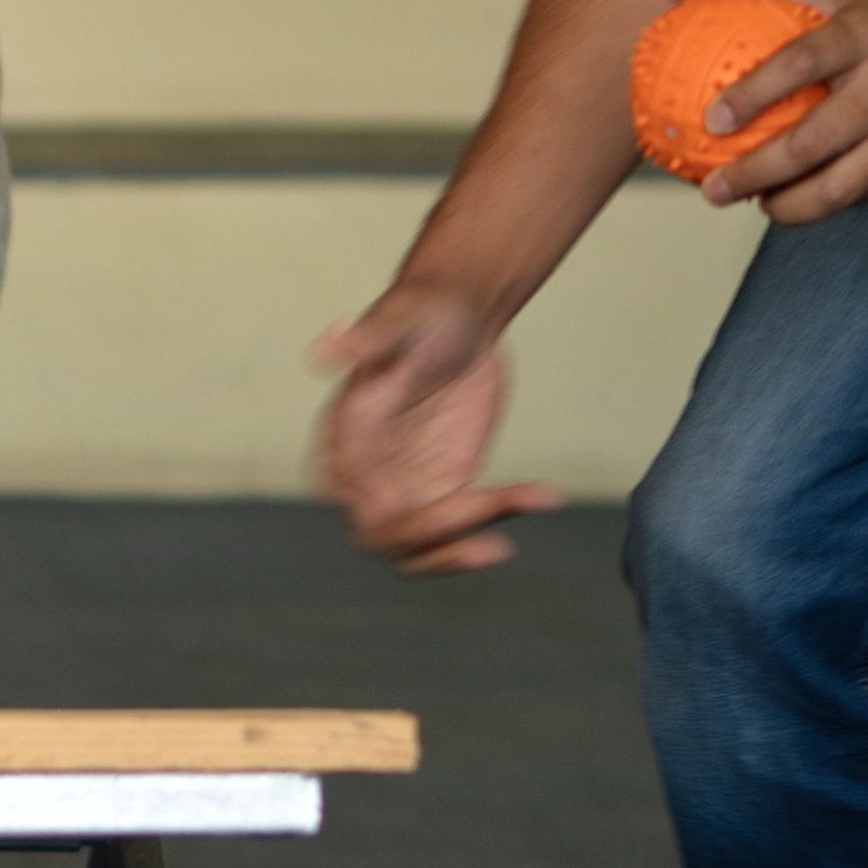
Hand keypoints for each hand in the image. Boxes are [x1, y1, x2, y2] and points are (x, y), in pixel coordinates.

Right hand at [313, 283, 563, 574]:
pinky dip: (498, 521)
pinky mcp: (442, 488)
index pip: (349, 496)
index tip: (444, 500)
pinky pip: (459, 529)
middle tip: (486, 520)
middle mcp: (366, 469)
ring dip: (456, 555)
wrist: (461, 319)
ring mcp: (403, 484)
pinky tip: (543, 495)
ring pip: (416, 550)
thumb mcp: (401, 320)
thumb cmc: (424, 311)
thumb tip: (324, 348)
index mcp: (343, 435)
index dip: (387, 512)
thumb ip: (367, 340)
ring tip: (503, 545)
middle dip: (429, 541)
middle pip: (379, 537)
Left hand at [660, 0, 867, 223]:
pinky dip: (818, 204)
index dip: (754, 94)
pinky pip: (861, 193)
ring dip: (786, 205)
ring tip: (743, 203)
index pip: (804, 63)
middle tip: (711, 188)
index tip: (709, 121)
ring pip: (841, 185)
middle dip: (756, 173)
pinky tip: (781, 199)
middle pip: (816, 141)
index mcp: (867, 33)